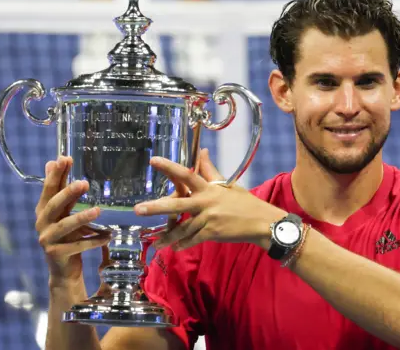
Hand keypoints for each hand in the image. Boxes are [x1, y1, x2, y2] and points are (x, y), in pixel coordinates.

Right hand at [34, 156, 110, 283]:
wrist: (63, 270)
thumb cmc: (66, 236)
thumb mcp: (62, 212)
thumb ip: (60, 190)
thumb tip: (53, 160)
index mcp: (43, 211)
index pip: (48, 189)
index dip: (55, 174)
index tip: (64, 158)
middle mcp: (42, 224)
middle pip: (54, 205)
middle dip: (68, 193)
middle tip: (84, 182)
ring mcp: (48, 240)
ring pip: (65, 226)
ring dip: (82, 218)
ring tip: (98, 211)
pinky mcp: (57, 254)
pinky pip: (78, 246)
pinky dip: (93, 240)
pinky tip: (107, 236)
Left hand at [134, 149, 286, 250]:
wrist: (261, 222)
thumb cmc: (244, 203)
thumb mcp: (227, 184)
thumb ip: (210, 171)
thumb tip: (202, 151)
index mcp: (209, 188)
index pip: (186, 175)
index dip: (169, 167)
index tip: (153, 160)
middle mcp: (206, 202)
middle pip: (177, 205)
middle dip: (156, 208)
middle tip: (138, 210)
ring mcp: (209, 218)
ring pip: (182, 228)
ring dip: (168, 237)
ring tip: (155, 242)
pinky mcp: (213, 233)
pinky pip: (193, 239)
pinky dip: (183, 244)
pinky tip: (175, 248)